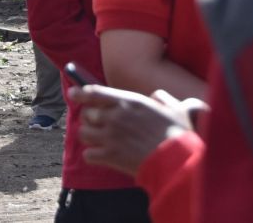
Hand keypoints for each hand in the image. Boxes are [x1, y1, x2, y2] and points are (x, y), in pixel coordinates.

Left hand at [70, 84, 197, 175]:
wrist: (178, 161)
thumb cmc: (179, 134)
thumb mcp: (176, 108)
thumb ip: (163, 98)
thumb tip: (157, 96)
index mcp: (128, 102)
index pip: (94, 92)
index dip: (80, 92)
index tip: (72, 93)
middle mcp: (115, 116)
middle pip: (86, 114)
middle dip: (89, 119)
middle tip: (98, 125)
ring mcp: (110, 136)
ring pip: (83, 133)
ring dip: (89, 137)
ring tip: (98, 141)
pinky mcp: (110, 156)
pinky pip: (88, 154)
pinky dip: (92, 156)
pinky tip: (101, 156)